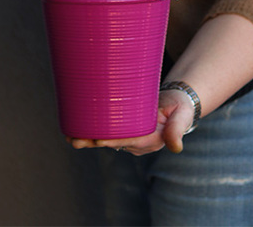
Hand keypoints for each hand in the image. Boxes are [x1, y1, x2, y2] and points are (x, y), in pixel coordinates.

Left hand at [66, 88, 195, 155]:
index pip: (128, 141)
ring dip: (88, 138)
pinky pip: (108, 131)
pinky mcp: (125, 128)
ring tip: (69, 136)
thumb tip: (176, 148)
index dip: (112, 140)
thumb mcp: (182, 116)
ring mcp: (130, 136)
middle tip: (74, 139)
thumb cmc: (180, 107)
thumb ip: (177, 129)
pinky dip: (93, 130)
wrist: (178, 104)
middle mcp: (137, 142)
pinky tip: (77, 127)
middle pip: (112, 142)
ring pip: (106, 138)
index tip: (97, 139)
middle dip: (93, 141)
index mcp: (150, 140)